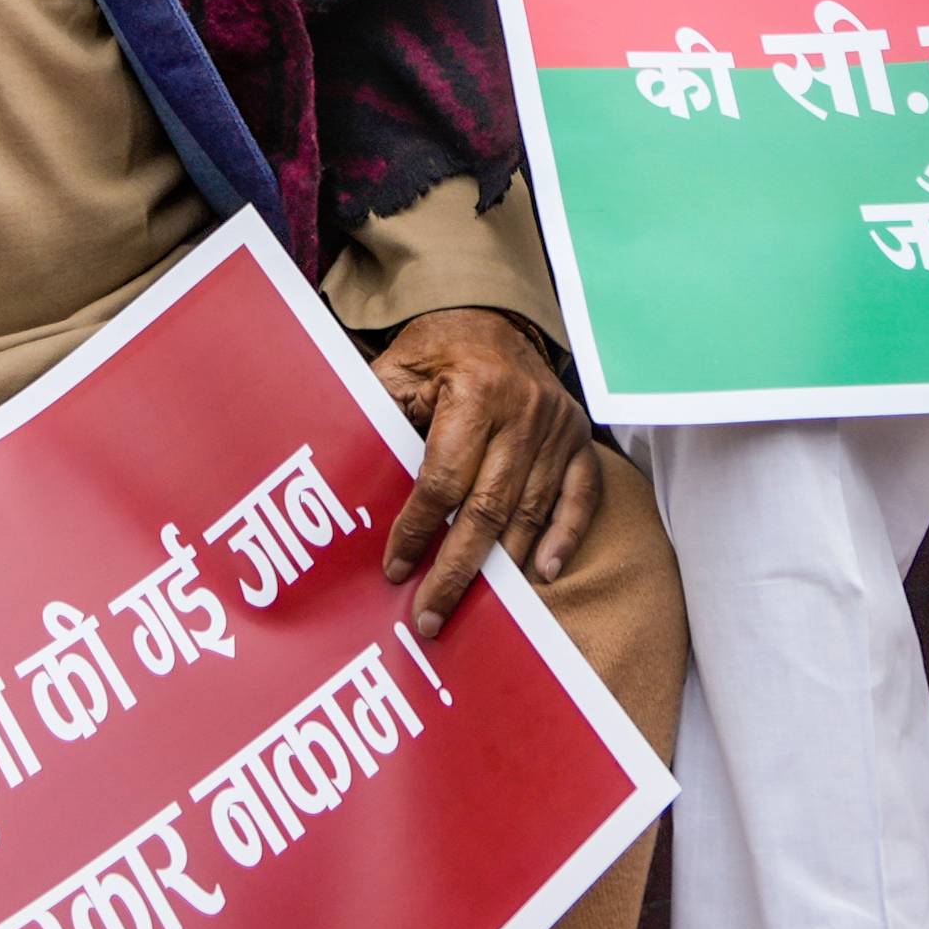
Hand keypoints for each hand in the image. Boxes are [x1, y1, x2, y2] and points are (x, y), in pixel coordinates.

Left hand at [370, 305, 596, 637]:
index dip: (417, 529)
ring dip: (502, 565)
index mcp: (475, 391)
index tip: (395, 569)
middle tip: (430, 616)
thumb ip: (377, 419)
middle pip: (489, 508)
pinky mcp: (579, 436)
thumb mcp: (396, 369)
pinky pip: (581, 495)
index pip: (443, 479)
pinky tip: (543, 573)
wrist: (492, 312)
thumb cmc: (436, 348)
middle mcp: (524, 411)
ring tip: (473, 609)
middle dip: (456, 569)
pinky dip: (565, 536)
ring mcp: (557, 426)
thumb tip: (347, 485)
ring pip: (531, 510)